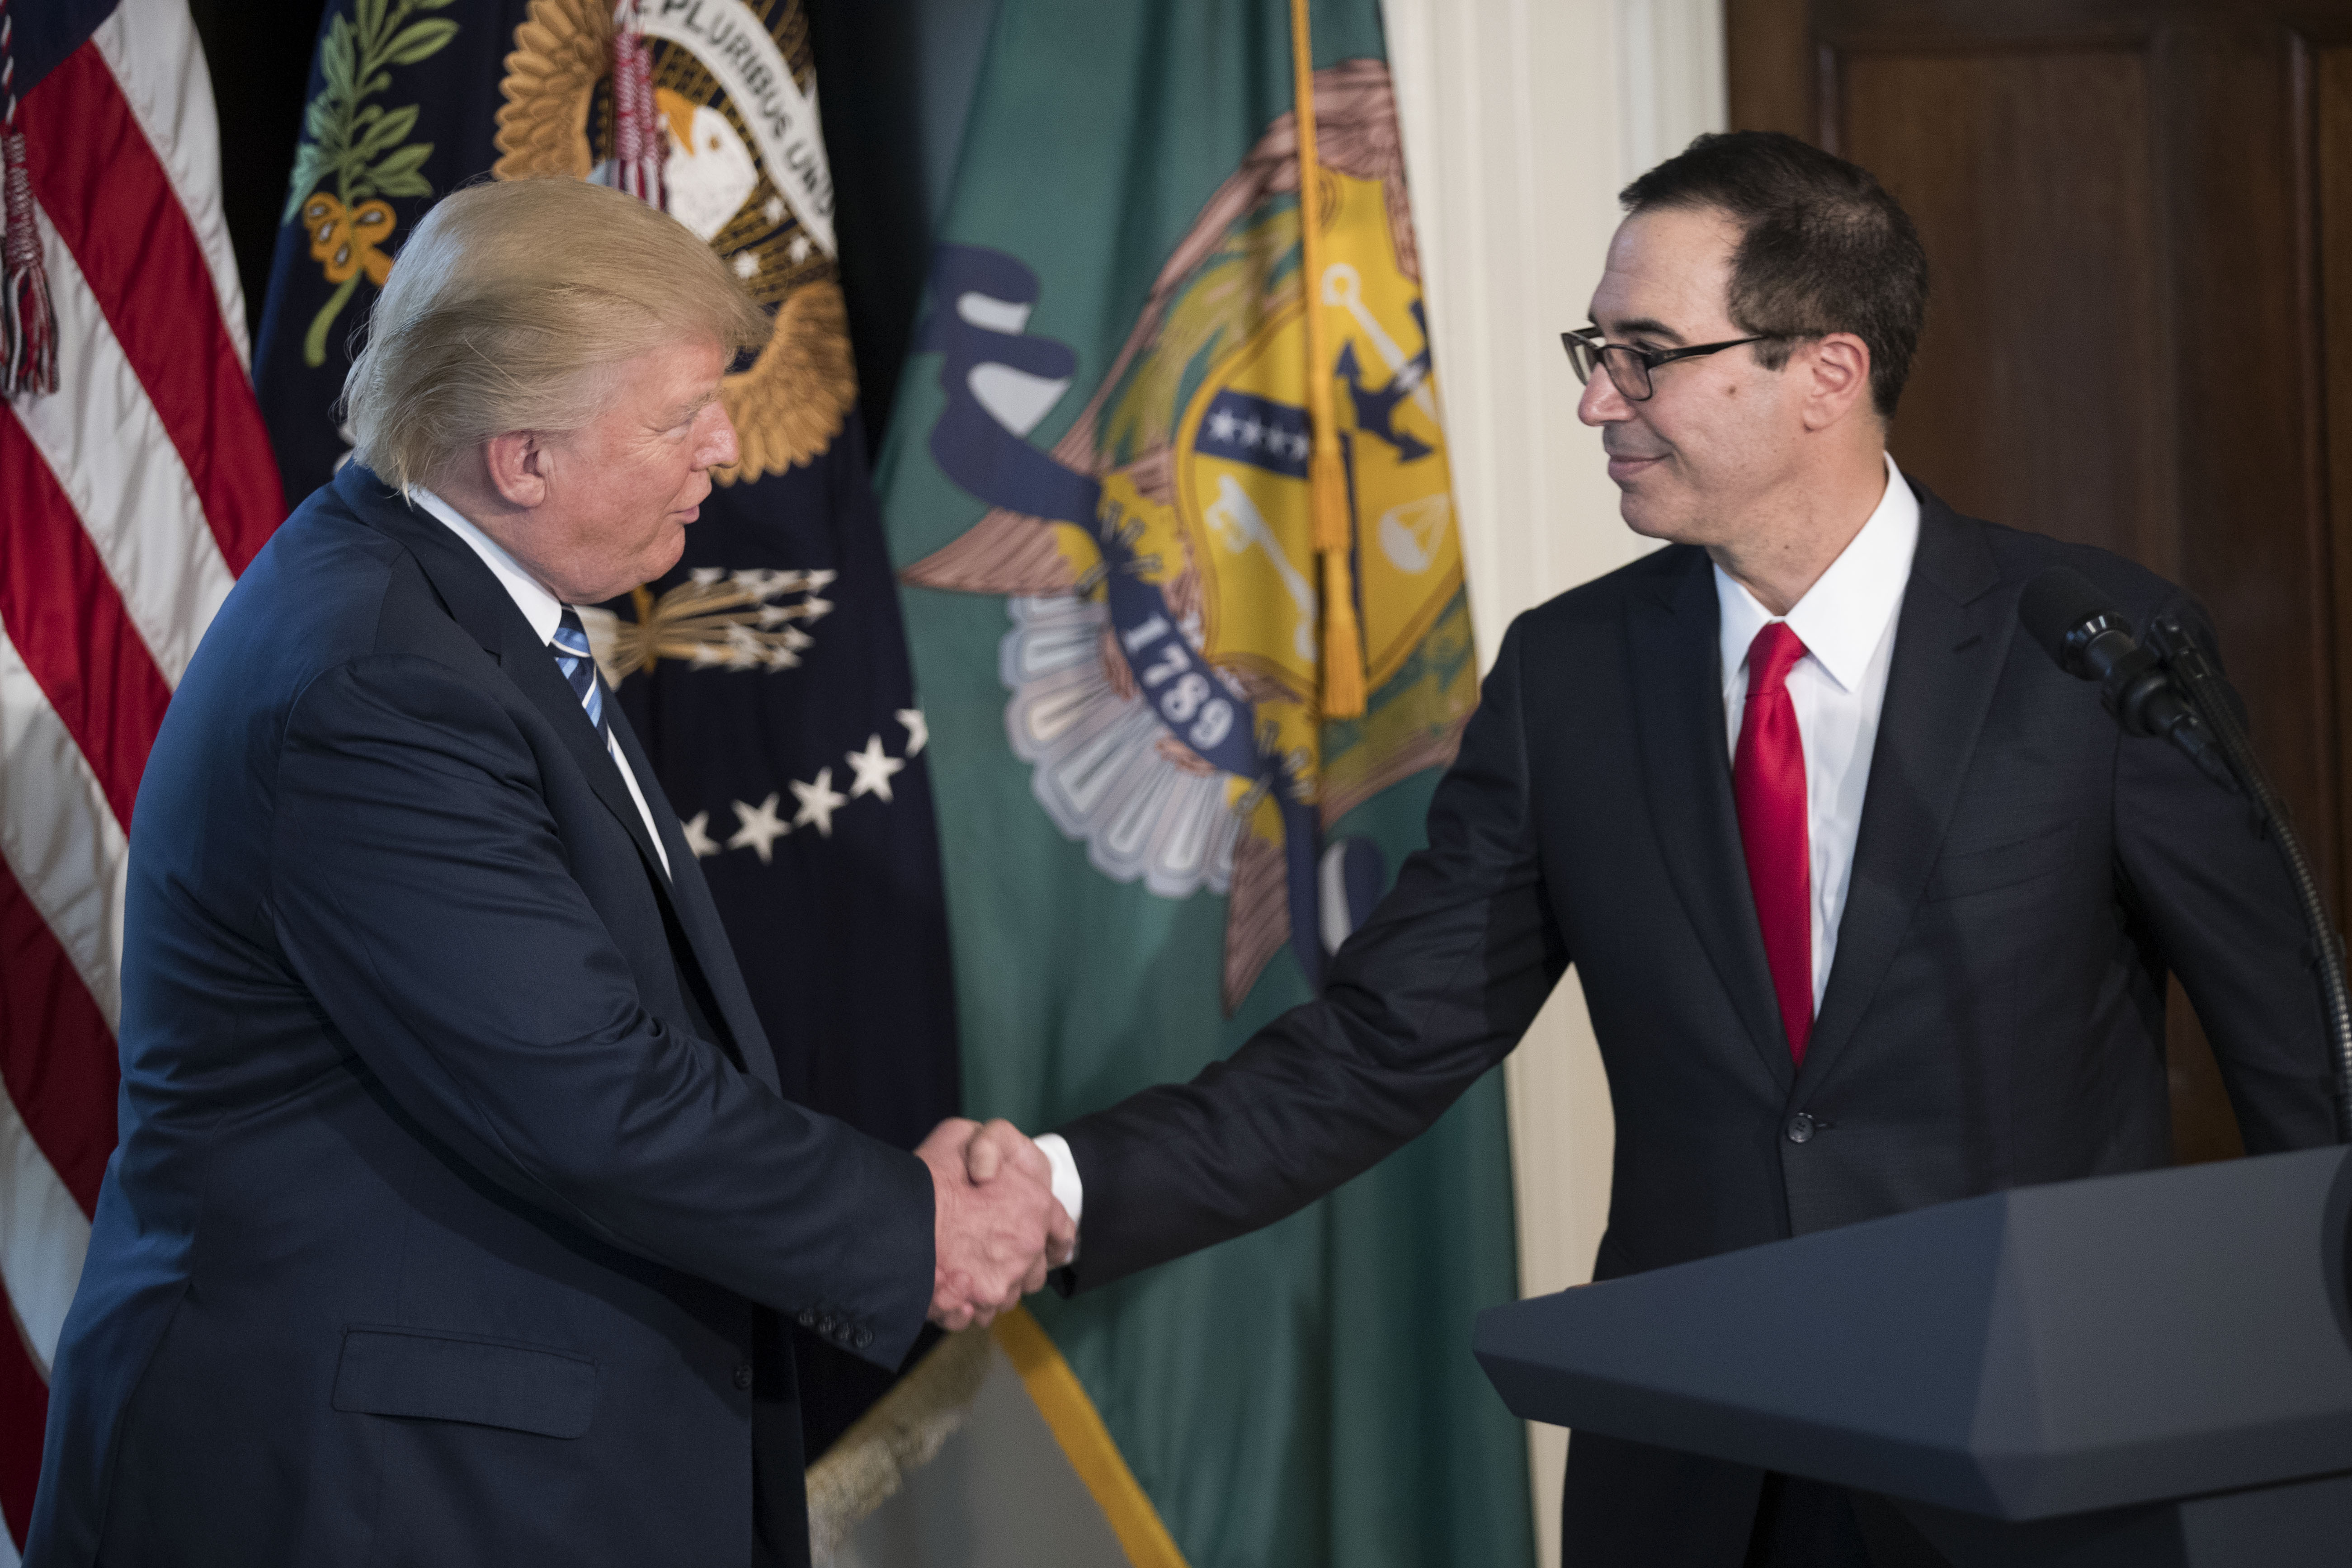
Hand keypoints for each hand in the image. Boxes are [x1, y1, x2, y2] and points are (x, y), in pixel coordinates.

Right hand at [916, 1117, 1067, 1329]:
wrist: (893, 1216)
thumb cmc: (928, 1173)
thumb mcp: (960, 1135)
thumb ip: (988, 1151)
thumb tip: (988, 1171)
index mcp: (1034, 1204)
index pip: (1061, 1228)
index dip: (1054, 1236)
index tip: (1051, 1245)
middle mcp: (1027, 1244)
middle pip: (1034, 1270)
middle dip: (1018, 1267)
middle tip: (988, 1257)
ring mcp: (1006, 1278)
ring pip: (1007, 1295)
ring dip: (990, 1288)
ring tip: (962, 1275)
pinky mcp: (980, 1302)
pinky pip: (978, 1313)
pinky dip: (965, 1308)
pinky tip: (948, 1293)